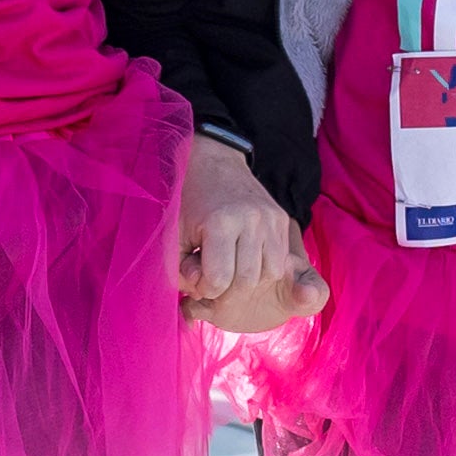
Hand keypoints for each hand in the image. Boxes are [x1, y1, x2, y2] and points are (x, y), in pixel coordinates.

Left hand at [174, 133, 319, 334]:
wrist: (214, 163)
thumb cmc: (188, 202)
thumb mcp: (173, 237)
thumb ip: (181, 270)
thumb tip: (201, 293)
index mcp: (221, 223)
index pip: (219, 280)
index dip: (205, 288)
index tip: (196, 274)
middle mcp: (252, 221)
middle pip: (246, 281)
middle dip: (227, 289)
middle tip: (212, 277)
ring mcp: (271, 220)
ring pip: (268, 275)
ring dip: (247, 281)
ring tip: (229, 269)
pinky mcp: (281, 220)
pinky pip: (279, 262)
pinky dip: (262, 270)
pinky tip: (244, 260)